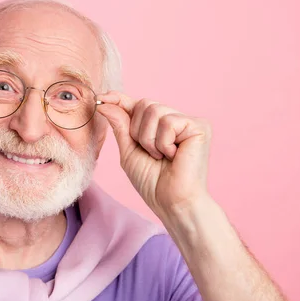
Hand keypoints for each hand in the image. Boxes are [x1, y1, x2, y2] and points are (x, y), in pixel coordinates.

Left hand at [96, 92, 212, 222]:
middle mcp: (175, 119)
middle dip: (138, 131)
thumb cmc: (152, 182)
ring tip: (161, 156)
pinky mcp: (199, 126)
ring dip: (149, 139)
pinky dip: (163, 142)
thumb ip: (120, 126)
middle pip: (144, 104)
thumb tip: (105, 104)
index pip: (137, 105)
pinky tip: (173, 156)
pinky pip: (168, 121)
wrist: (171, 202)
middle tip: (150, 153)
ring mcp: (188, 121)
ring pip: (154, 110)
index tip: (100, 98)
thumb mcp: (129, 151)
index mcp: (159, 125)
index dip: (119, 99)